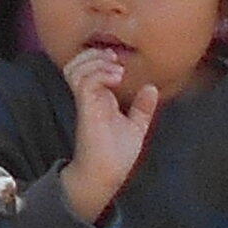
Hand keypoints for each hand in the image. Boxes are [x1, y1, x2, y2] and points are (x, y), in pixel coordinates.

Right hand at [57, 44, 162, 222]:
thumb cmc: (117, 154)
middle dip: (94, 54)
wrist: (106, 174)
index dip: (99, 56)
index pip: (87, 67)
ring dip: (95, 62)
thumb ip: (141, 107)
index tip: (119, 58)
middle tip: (115, 58)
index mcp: (98, 98)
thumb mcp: (135, 126)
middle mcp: (88, 97)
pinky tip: (116, 77)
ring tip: (115, 68)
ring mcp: (86, 101)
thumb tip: (152, 88)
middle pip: (76, 63)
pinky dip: (100, 73)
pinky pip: (85, 82)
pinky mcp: (86, 108)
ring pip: (75, 68)